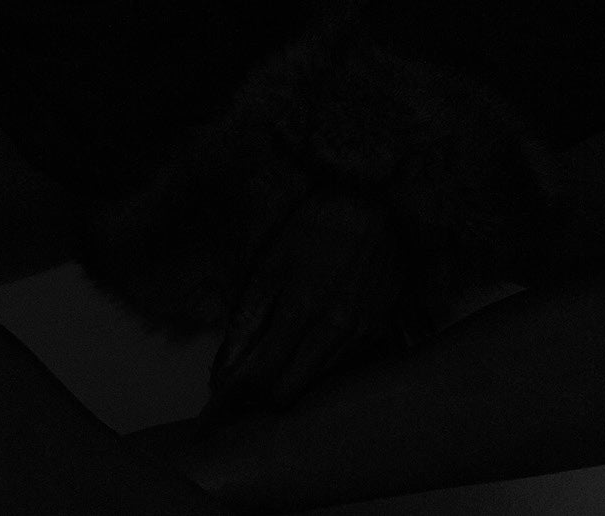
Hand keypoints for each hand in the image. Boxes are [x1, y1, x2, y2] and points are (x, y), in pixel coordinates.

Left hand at [208, 187, 408, 415]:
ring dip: (296, 379)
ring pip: (319, 380)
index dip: (241, 392)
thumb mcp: (273, 259)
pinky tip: (311, 347)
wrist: (373, 205)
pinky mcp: (379, 330)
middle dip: (267, 393)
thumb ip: (249, 313)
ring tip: (278, 363)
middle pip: (294, 388)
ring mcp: (361, 333)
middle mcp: (334, 330)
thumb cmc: (316, 227)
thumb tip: (227, 360)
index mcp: (302, 309)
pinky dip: (323, 363)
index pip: (266, 374)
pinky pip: (345, 364)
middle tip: (250, 383)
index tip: (225, 398)